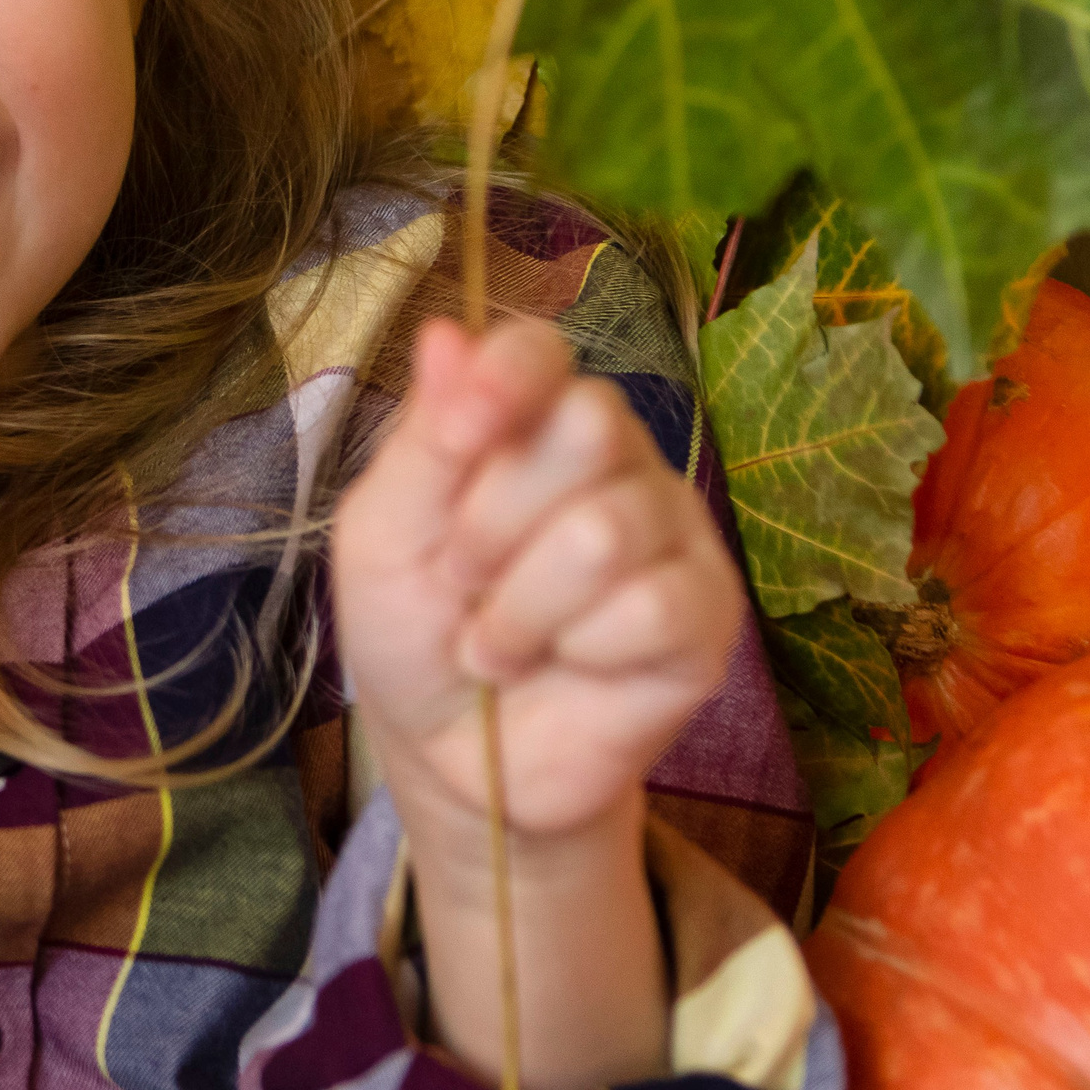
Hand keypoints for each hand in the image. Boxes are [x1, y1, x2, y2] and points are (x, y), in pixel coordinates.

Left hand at [333, 318, 742, 838]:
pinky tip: (564, 665)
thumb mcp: (383, 535)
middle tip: (461, 577)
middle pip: (586, 424)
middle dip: (492, 521)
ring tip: (498, 643)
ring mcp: (668, 529)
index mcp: (527, 419)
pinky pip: (652, 606)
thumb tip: (444, 334)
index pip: (543, 350)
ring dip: (522, 606)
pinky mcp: (706, 610)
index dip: (507, 378)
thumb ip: (422, 442)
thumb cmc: (414, 630)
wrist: (452, 756)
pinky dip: (580, 648)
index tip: (460, 433)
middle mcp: (611, 457)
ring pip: (607, 530)